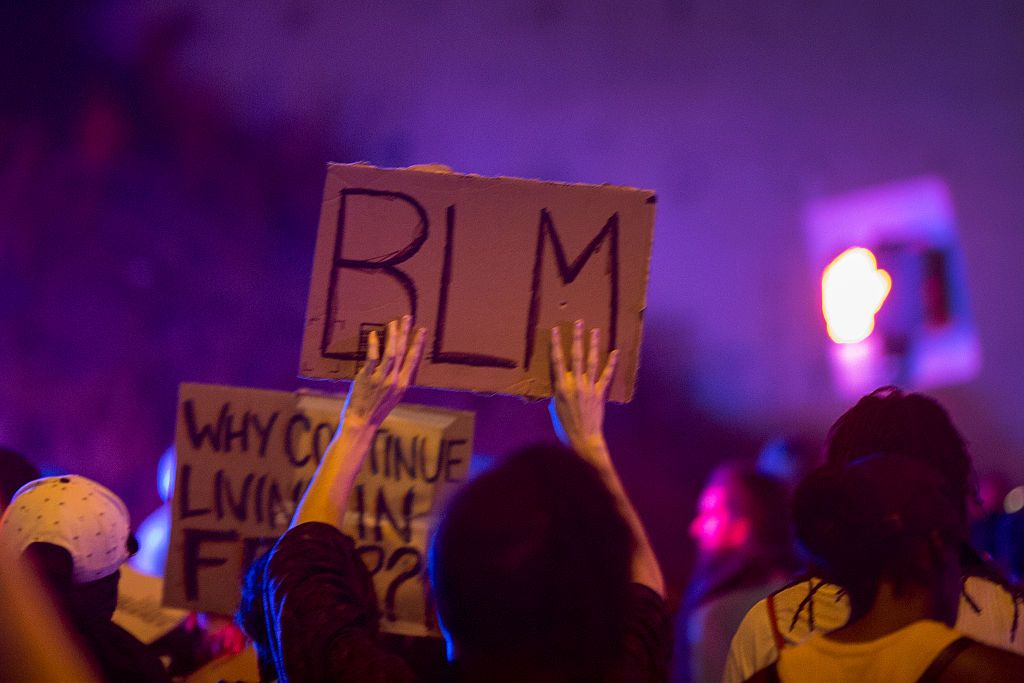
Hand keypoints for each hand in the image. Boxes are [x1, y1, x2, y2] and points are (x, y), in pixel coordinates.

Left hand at [340, 315, 425, 437]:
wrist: (362, 421)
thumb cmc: (376, 408)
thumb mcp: (394, 395)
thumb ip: (398, 379)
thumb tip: (400, 363)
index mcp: (404, 384)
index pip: (413, 359)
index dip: (418, 343)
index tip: (421, 330)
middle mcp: (395, 380)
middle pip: (403, 351)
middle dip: (406, 333)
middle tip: (407, 318)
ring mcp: (382, 379)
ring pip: (391, 352)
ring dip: (393, 335)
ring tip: (393, 323)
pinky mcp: (368, 378)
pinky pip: (373, 357)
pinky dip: (375, 344)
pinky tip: (375, 334)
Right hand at [548, 320, 618, 454]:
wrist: (583, 439)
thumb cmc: (564, 427)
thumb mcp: (554, 408)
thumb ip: (557, 393)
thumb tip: (559, 384)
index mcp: (561, 387)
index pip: (557, 361)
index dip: (556, 345)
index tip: (556, 330)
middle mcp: (575, 383)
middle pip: (576, 356)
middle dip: (578, 338)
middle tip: (579, 322)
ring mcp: (589, 387)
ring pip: (591, 362)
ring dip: (593, 345)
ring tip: (595, 331)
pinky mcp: (600, 393)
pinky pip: (606, 376)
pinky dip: (611, 364)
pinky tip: (615, 352)